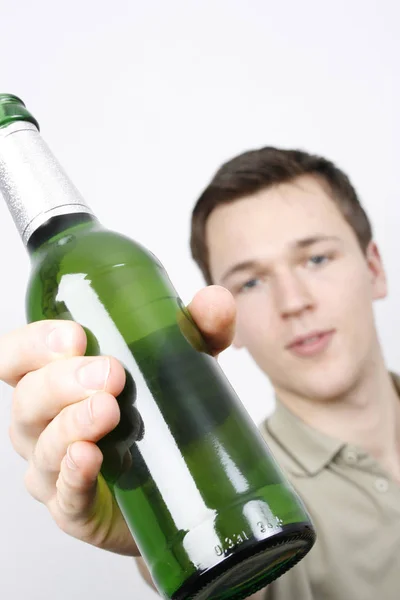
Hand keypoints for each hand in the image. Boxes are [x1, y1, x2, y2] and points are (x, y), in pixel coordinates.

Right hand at [0, 285, 235, 555]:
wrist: (179, 485)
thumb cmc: (160, 416)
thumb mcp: (181, 365)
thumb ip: (197, 330)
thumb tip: (215, 301)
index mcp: (55, 380)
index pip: (18, 356)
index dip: (34, 343)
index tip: (75, 336)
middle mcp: (44, 422)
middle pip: (28, 398)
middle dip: (63, 381)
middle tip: (111, 373)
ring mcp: (55, 468)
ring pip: (43, 445)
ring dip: (72, 424)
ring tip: (108, 411)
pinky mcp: (75, 509)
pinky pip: (64, 496)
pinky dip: (73, 476)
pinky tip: (88, 459)